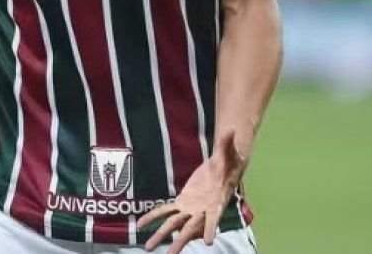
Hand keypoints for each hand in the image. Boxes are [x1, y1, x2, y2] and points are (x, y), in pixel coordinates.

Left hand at [136, 130, 248, 252]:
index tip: (208, 241)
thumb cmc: (229, 162)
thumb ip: (227, 144)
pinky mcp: (182, 203)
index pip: (213, 216)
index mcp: (216, 201)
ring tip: (148, 247)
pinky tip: (140, 224)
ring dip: (162, 236)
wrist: (223, 167)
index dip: (210, 227)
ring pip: (174, 225)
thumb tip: (231, 128)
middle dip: (180, 241)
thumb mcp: (229, 153)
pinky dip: (153, 217)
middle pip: (189, 228)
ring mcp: (191, 208)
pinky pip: (165, 211)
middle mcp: (202, 210)